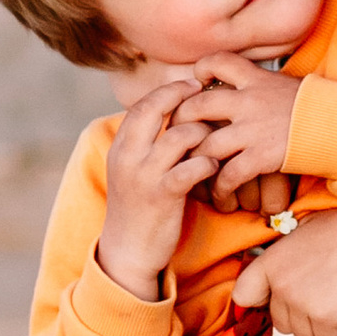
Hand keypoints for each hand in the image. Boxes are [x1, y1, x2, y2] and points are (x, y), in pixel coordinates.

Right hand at [98, 73, 227, 297]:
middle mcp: (127, 156)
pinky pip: (191, 168)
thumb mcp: (132, 171)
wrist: (128, 251)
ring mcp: (144, 175)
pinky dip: (208, 162)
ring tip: (215, 140)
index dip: (168, 90)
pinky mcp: (162, 196)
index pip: (142, 105)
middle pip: (154, 109)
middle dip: (183, 95)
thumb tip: (171, 116)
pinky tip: (216, 166)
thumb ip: (146, 145)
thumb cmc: (138, 208)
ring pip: (178, 136)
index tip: (192, 83)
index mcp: (120, 148)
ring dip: (203, 133)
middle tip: (206, 92)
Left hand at [188, 55, 300, 209]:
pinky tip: (221, 195)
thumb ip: (258, 83)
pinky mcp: (261, 156)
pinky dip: (220, 188)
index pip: (216, 62)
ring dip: (195, 164)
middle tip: (177, 139)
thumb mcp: (283, 84)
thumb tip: (240, 82)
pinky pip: (228, 174)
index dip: (200, 71)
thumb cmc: (316, 106)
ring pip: (206, 146)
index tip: (196, 85)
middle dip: (181, 124)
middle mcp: (248, 101)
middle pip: (196, 107)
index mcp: (254, 79)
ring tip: (193, 175)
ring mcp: (252, 129)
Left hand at [230, 202, 336, 335]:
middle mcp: (280, 286)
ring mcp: (301, 304)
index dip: (259, 301)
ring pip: (302, 335)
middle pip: (278, 322)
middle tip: (321, 297)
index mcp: (271, 263)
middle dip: (298, 316)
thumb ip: (286, 253)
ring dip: (317, 325)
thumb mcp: (305, 229)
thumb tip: (281, 269)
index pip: (243, 295)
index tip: (272, 300)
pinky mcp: (325, 319)